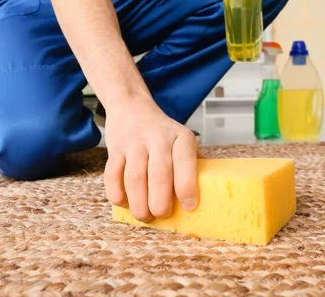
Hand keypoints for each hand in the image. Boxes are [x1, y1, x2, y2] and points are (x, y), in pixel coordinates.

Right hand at [103, 96, 198, 222]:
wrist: (132, 108)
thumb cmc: (163, 133)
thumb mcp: (183, 140)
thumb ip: (195, 162)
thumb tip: (212, 193)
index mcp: (181, 138)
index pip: (185, 161)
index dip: (187, 186)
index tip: (189, 206)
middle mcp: (158, 137)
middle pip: (159, 173)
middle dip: (160, 202)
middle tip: (162, 215)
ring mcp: (134, 142)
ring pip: (135, 177)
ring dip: (139, 203)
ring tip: (144, 216)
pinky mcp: (115, 149)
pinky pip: (112, 174)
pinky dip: (116, 193)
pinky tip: (123, 203)